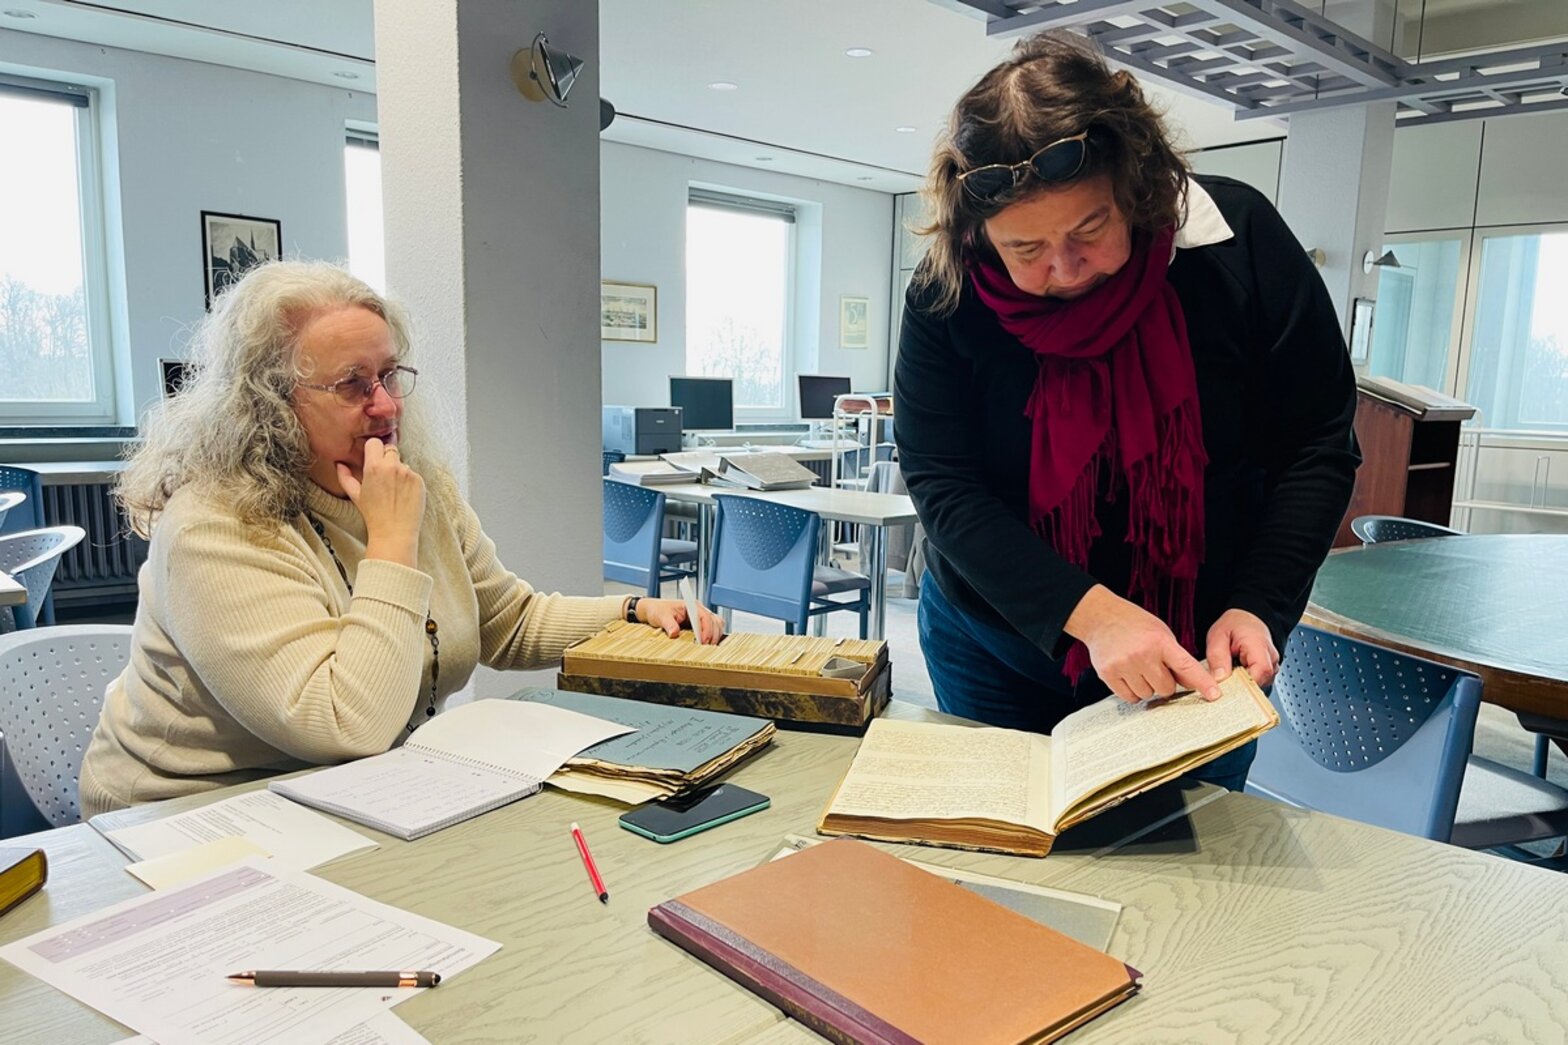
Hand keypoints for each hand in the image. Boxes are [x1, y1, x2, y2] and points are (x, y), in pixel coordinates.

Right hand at [339, 438, 423, 567]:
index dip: (373, 449)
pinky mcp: (419, 480)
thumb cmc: (373, 515)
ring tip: (394, 490)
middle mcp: (392, 466)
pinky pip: (413, 474)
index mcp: (373, 467)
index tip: (373, 458)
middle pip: (390, 449)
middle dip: (386, 458)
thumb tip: (339, 464)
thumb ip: (345, 477)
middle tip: (384, 475)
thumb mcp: (355, 495)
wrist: (394, 532)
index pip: (375, 443)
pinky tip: (404, 495)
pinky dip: (409, 481)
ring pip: (402, 462)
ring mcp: (408, 473)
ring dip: (399, 471)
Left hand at [637, 597, 725, 644]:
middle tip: (706, 648)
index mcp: (691, 605)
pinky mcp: (700, 625)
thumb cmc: (657, 610)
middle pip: (714, 621)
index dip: (706, 630)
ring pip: (716, 625)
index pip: (705, 616)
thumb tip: (674, 633)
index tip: (702, 642)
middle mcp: (698, 610)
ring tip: (707, 648)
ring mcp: (700, 617)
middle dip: (712, 635)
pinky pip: (713, 629)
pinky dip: (713, 637)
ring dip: (715, 636)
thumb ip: (668, 624)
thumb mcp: (661, 616)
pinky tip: (707, 645)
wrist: (653, 611)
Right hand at [1065, 585, 1220, 702]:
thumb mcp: (1161, 633)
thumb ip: (1176, 658)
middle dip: (1164, 682)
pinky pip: (1130, 697)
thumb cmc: (1134, 624)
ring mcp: (1124, 666)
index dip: (1202, 682)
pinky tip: (1129, 675)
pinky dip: (1133, 692)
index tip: (1214, 695)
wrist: (1100, 617)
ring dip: (1147, 687)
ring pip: (1148, 695)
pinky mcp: (1108, 674)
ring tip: (1138, 668)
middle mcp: (1142, 655)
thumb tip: (1191, 684)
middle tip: (1154, 668)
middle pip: (1166, 688)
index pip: (1186, 667)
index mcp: (1159, 642)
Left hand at [1205, 608, 1280, 687]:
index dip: (1244, 685)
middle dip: (1240, 687)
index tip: (1228, 688)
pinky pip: (1257, 684)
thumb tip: (1219, 678)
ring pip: (1259, 686)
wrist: (1245, 618)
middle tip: (1224, 681)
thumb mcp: (1218, 636)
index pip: (1260, 673)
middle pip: (1260, 683)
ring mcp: (1272, 666)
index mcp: (1259, 646)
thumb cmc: (1234, 625)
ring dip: (1242, 685)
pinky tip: (1236, 675)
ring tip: (1230, 673)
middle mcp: (1271, 658)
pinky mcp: (1267, 672)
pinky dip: (1245, 683)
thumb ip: (1217, 657)